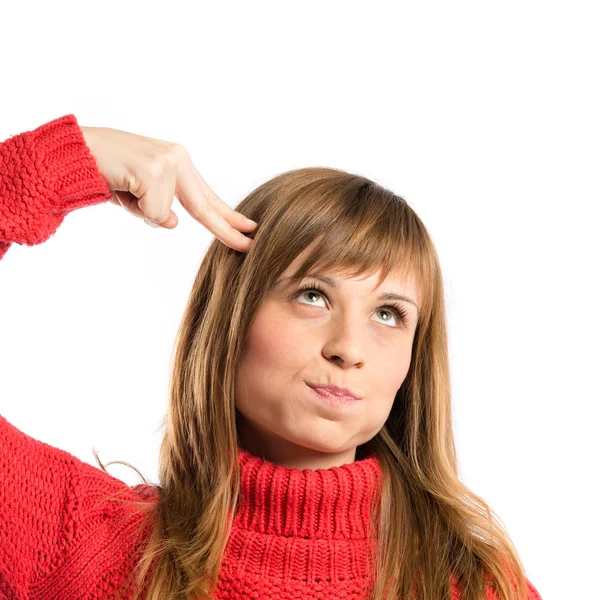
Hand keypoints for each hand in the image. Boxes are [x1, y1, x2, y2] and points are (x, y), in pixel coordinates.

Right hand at [80, 125, 256, 251]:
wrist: (74, 152)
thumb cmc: (106, 172)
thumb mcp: (140, 194)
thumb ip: (162, 208)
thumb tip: (174, 223)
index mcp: (178, 162)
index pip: (207, 196)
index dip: (227, 216)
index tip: (248, 228)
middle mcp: (178, 158)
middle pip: (205, 205)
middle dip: (226, 228)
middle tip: (249, 245)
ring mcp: (167, 163)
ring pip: (164, 214)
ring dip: (139, 211)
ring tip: (121, 189)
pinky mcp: (154, 171)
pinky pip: (152, 211)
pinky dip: (133, 208)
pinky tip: (120, 187)